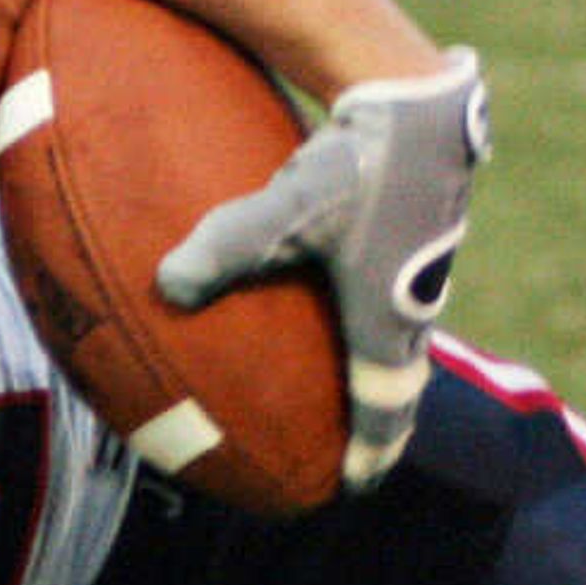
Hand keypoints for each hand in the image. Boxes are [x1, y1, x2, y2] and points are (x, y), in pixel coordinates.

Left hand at [155, 48, 486, 489]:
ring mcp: (417, 266)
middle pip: (395, 379)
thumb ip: (226, 246)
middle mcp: (411, 301)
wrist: (421, 98)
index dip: (370, 449)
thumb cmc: (359, 158)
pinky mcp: (412, 229)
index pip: (383, 405)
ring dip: (373, 365)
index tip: (355, 486)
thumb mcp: (287, 206)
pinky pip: (382, 286)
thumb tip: (164, 286)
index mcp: (389, 319)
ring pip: (394, 333)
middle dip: (376, 420)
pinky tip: (328, 287)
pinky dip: (361, 309)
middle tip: (359, 455)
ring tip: (347, 384)